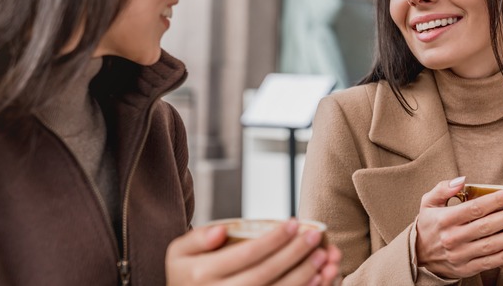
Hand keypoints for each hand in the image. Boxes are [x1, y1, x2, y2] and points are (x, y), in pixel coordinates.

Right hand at [165, 219, 341, 284]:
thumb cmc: (186, 272)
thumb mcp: (179, 251)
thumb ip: (198, 237)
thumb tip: (222, 231)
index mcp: (200, 274)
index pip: (246, 254)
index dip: (273, 239)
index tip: (294, 223)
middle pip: (264, 275)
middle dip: (293, 255)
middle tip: (314, 238)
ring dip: (302, 277)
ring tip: (322, 258)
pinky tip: (316, 280)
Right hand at [415, 177, 502, 278]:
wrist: (419, 256)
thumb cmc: (429, 225)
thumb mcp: (428, 203)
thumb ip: (443, 189)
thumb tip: (462, 180)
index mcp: (444, 219)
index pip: (475, 208)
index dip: (496, 200)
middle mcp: (452, 238)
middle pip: (486, 226)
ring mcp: (460, 255)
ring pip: (490, 245)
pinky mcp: (466, 268)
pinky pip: (489, 262)